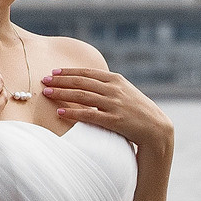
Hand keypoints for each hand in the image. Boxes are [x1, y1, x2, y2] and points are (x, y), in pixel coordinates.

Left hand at [40, 65, 173, 158]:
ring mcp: (114, 104)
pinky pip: (89, 115)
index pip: (87, 73)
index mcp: (116, 80)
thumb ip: (108, 86)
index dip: (69, 72)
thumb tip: (89, 84)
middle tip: (44, 81)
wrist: (156, 128)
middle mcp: (114, 89)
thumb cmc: (138, 111)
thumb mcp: (125, 92)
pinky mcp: (114, 120)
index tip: (54, 72)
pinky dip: (73, 113)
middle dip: (61, 81)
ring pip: (82, 96)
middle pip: (81, 82)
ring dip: (63, 93)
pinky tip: (61, 112)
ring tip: (48, 93)